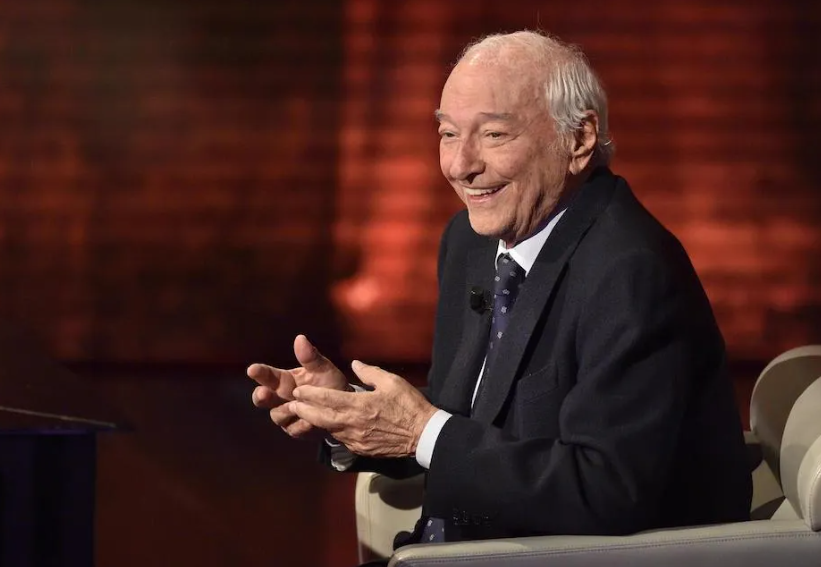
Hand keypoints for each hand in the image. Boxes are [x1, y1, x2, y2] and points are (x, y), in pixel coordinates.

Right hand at [248, 334, 347, 438]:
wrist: (344, 407)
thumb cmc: (330, 383)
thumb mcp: (323, 369)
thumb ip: (310, 357)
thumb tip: (300, 338)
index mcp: (285, 380)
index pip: (268, 375)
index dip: (259, 372)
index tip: (252, 369)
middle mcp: (281, 397)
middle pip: (263, 398)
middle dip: (261, 396)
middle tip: (263, 394)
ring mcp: (286, 415)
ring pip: (278, 415)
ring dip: (287, 411)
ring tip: (299, 406)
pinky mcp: (295, 429)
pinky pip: (294, 429)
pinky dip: (302, 425)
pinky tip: (311, 422)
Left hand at [289, 360, 437, 457]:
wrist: (423, 435)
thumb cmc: (409, 405)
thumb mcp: (392, 382)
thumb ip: (369, 372)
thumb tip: (354, 364)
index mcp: (359, 405)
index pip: (327, 399)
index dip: (310, 395)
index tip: (298, 390)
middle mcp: (352, 424)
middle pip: (320, 418)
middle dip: (304, 410)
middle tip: (292, 405)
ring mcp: (355, 439)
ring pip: (328, 430)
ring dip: (314, 422)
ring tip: (304, 415)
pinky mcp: (361, 449)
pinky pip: (341, 439)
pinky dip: (332, 431)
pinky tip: (328, 426)